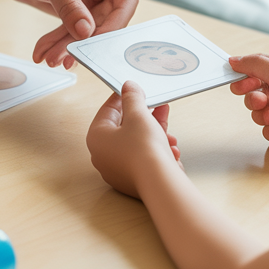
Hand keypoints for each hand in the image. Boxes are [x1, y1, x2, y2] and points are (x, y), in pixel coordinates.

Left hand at [0, 0, 138, 68]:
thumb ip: (69, 6)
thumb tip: (85, 33)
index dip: (115, 22)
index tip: (96, 40)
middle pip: (108, 18)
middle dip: (85, 40)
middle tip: (66, 56)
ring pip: (90, 29)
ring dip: (70, 46)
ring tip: (51, 58)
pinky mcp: (78, 8)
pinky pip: (75, 30)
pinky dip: (61, 42)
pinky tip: (46, 52)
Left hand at [86, 81, 179, 198]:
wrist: (159, 182)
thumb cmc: (144, 149)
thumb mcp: (138, 115)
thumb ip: (132, 98)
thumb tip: (128, 87)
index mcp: (96, 138)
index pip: (108, 111)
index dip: (123, 98)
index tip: (134, 90)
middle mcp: (102, 156)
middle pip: (124, 128)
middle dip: (146, 118)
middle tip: (157, 108)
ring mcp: (116, 170)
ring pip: (136, 144)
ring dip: (156, 136)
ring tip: (171, 134)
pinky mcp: (131, 180)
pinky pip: (143, 160)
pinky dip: (156, 152)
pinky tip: (171, 150)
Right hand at [228, 55, 268, 154]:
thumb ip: (256, 64)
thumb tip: (234, 60)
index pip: (255, 69)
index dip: (244, 76)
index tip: (241, 82)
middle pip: (251, 92)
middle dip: (252, 98)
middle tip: (261, 101)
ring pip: (256, 113)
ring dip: (263, 115)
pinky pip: (267, 130)